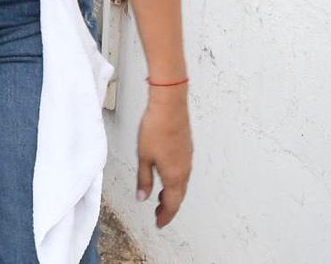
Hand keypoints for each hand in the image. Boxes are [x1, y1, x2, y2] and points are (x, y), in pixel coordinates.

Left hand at [136, 85, 191, 226]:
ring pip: (181, 184)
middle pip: (178, 196)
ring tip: (159, 198)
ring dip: (172, 194)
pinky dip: (175, 181)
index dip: (165, 216)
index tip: (159, 223)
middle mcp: (184, 170)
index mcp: (174, 176)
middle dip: (168, 208)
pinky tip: (166, 176)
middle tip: (159, 215)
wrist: (169, 106)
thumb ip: (144, 179)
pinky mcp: (186, 149)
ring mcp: (187, 159)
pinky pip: (183, 172)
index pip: (171, 204)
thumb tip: (143, 197)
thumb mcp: (143, 157)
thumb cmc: (156, 128)